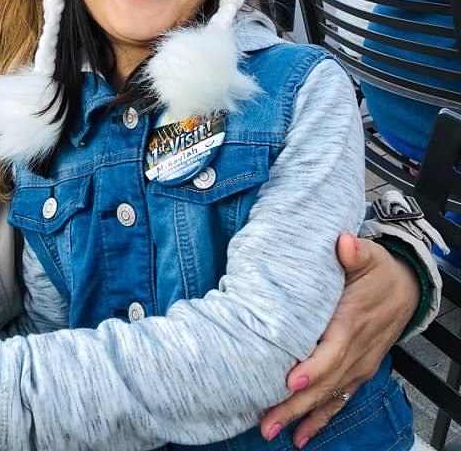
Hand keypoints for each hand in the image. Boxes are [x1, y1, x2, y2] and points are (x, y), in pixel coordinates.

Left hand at [260, 233, 418, 447]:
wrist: (407, 288)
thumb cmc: (379, 269)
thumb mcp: (369, 255)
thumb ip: (355, 252)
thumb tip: (344, 243)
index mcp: (353, 322)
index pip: (333, 350)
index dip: (313, 367)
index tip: (291, 379)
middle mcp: (356, 350)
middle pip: (325, 382)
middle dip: (295, 403)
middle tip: (266, 420)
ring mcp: (358, 365)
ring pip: (329, 396)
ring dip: (301, 416)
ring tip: (273, 432)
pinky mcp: (358, 371)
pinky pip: (339, 400)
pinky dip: (321, 419)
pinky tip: (300, 436)